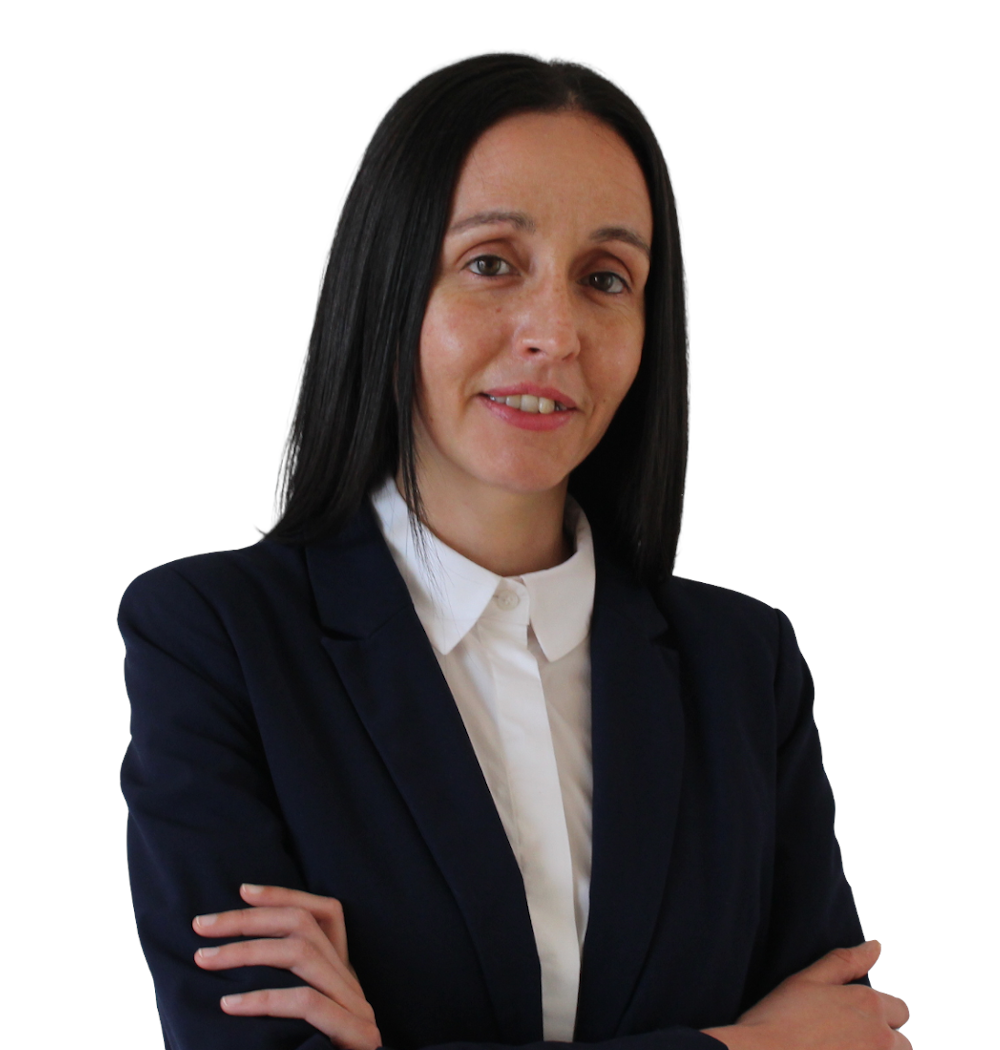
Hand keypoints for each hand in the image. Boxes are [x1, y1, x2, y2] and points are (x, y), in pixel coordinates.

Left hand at [193, 883, 380, 1049]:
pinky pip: (307, 1003)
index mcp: (341, 977)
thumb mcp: (285, 1024)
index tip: (241, 890)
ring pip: (303, 954)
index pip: (327, 913)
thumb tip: (224, 953)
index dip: (285, 895)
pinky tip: (228, 1005)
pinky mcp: (355, 1036)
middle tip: (200, 926)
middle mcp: (353, 985)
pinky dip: (264, 999)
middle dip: (249, 920)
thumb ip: (275, 990)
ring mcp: (357, 1010)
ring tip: (204, 960)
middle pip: (305, 926)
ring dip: (247, 952)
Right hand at [702, 940, 909, 1048]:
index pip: (900, 1010)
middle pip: (902, 1044)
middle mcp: (881, 1037)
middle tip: (844, 1041)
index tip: (850, 1020)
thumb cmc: (779, 1018)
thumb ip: (846, 961)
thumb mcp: (808, 979)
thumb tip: (876, 946)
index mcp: (870, 1004)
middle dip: (882, 1042)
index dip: (879, 1013)